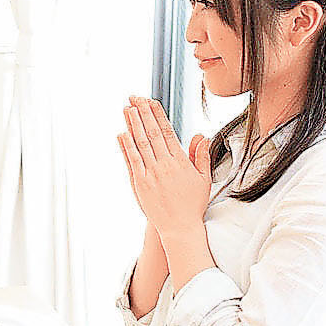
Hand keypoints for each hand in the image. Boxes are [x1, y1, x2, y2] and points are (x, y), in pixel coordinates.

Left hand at [117, 96, 212, 240]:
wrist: (179, 227)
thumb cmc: (192, 204)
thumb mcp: (203, 179)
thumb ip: (202, 156)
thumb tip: (200, 135)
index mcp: (181, 162)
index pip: (168, 131)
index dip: (158, 115)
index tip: (151, 101)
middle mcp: (165, 165)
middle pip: (152, 133)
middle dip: (143, 113)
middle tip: (135, 97)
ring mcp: (151, 174)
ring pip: (141, 144)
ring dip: (133, 125)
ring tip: (127, 109)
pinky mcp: (140, 184)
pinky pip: (132, 161)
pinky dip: (126, 147)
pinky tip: (122, 134)